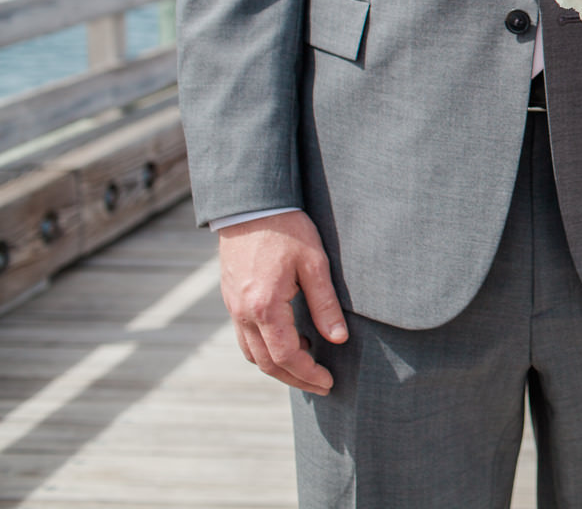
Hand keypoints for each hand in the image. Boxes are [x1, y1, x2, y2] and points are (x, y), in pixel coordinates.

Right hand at [217, 210, 347, 394]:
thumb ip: (325, 303)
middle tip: (321, 385)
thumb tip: (339, 338)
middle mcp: (244, 313)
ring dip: (277, 367)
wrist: (250, 207)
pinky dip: (265, 350)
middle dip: (294, 379)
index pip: (286, 356)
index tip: (328, 381)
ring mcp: (233, 308)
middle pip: (266, 363)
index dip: (308, 373)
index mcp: (265, 306)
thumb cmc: (287, 230)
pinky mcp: (231, 300)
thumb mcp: (314, 263)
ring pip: (252, 354)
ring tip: (306, 367)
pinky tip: (287, 343)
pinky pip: (245, 338)